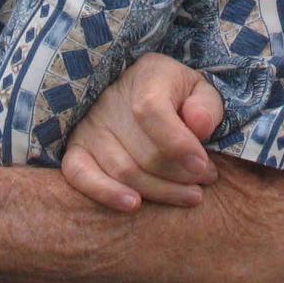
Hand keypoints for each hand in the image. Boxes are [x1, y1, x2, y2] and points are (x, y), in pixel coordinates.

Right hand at [61, 53, 224, 211]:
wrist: (143, 95)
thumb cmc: (179, 98)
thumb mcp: (201, 92)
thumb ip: (206, 106)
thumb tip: (200, 126)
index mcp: (146, 78)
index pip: (151, 111)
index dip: (178, 143)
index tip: (203, 165)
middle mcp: (111, 100)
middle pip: (144, 152)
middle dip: (180, 174)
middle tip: (205, 178)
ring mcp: (90, 126)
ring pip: (123, 171)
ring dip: (160, 191)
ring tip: (192, 194)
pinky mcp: (76, 150)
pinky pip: (80, 175)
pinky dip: (106, 193)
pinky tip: (133, 204)